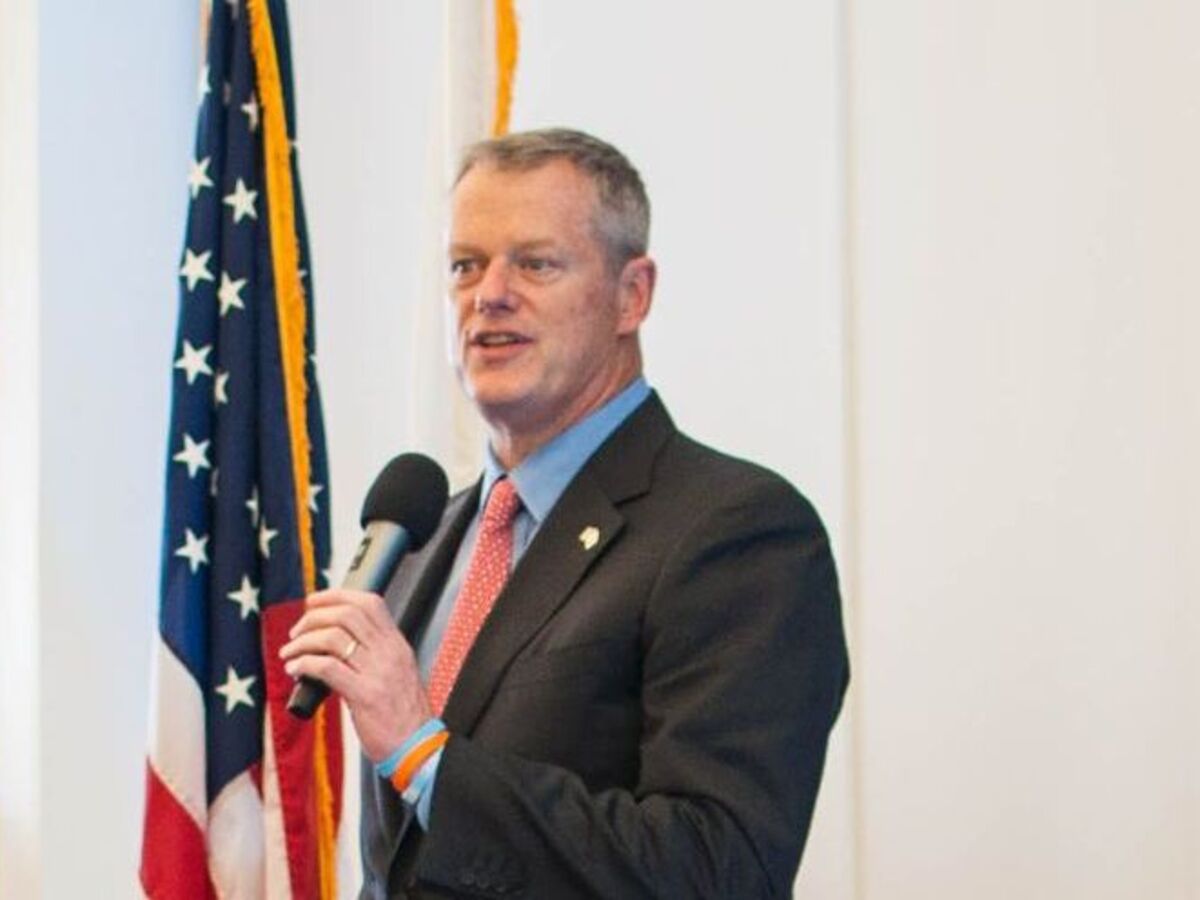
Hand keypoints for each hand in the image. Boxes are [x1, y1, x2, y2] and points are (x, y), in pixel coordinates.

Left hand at [279, 589, 431, 761]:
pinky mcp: (364, 695)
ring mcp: (378, 672)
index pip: (369, 603)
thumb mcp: (397, 673)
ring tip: (291, 652)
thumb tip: (338, 643)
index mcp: (396, 645)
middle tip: (297, 630)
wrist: (418, 746)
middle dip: (314, 617)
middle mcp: (388, 653)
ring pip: (333, 638)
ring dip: (304, 641)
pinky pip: (327, 668)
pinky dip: (304, 663)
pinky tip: (296, 669)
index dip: (336, 596)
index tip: (314, 602)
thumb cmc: (404, 716)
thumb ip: (374, 655)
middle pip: (347, 614)